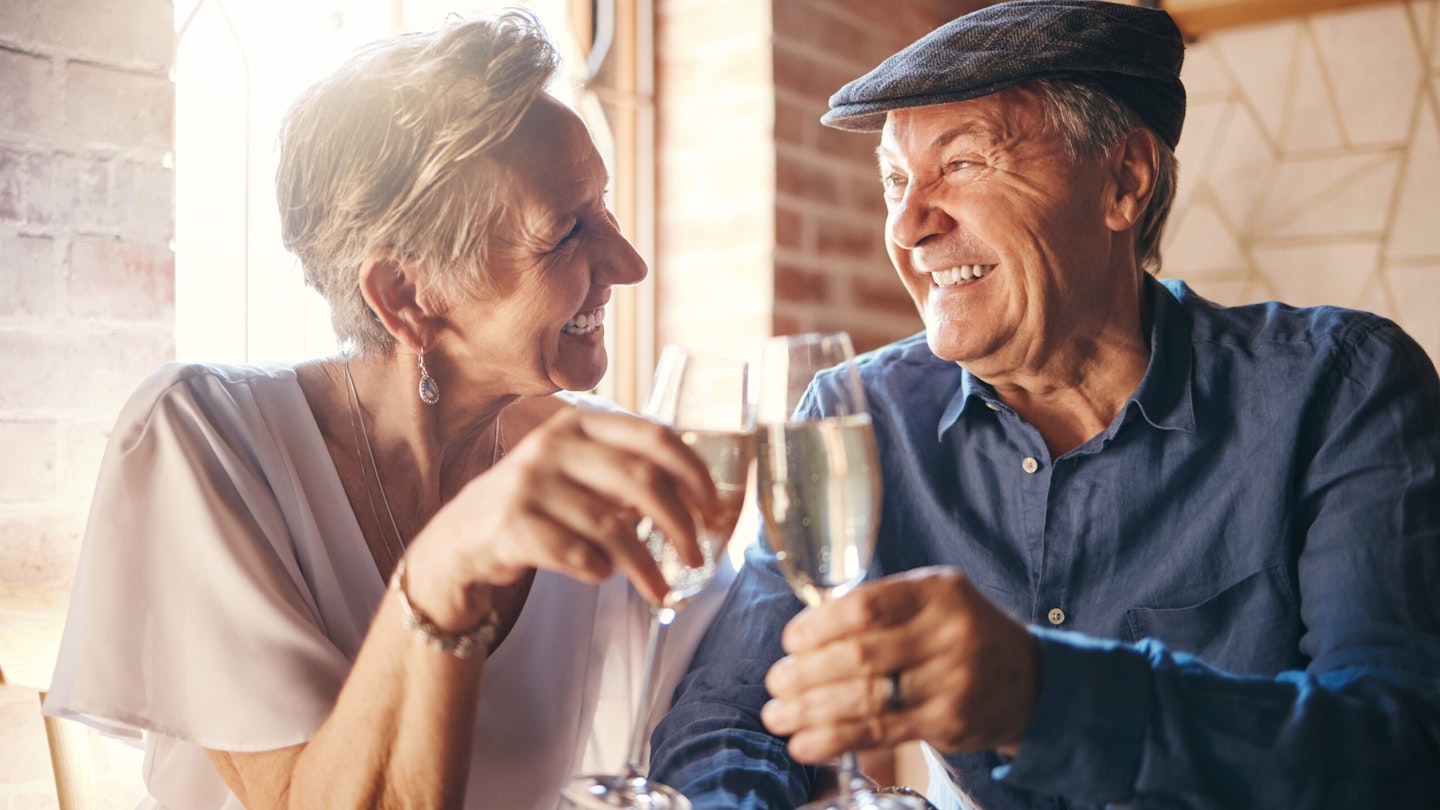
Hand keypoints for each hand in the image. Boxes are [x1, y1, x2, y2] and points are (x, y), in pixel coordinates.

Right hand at [404, 407, 720, 627]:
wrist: (461, 538)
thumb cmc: (536, 504)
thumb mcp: (575, 469)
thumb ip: (623, 469)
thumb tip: (696, 497)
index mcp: (579, 422)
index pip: (653, 436)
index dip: (693, 472)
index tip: (714, 508)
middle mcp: (553, 445)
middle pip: (640, 480)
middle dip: (679, 524)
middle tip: (696, 555)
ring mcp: (529, 483)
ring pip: (611, 526)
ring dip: (646, 564)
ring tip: (661, 588)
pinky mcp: (512, 525)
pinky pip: (576, 554)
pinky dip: (599, 570)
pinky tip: (603, 575)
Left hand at [761, 566, 1040, 761]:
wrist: (1026, 679)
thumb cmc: (960, 632)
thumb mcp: (932, 599)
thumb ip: (880, 606)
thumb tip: (804, 632)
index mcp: (938, 592)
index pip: (868, 606)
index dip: (820, 625)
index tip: (792, 640)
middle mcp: (949, 634)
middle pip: (862, 656)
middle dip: (807, 673)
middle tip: (775, 681)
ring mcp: (952, 682)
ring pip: (867, 699)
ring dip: (811, 710)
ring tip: (777, 715)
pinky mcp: (948, 723)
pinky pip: (881, 732)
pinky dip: (836, 739)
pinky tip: (805, 743)